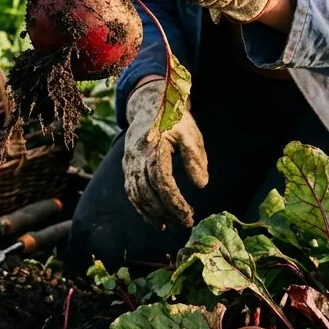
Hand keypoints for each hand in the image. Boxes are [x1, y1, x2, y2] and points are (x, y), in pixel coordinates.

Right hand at [122, 78, 207, 227]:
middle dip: (166, 211)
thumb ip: (195, 158)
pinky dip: (142, 209)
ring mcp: (129, 162)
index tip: (189, 215)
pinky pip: (132, 192)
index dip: (174, 201)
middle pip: (148, 191)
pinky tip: (157, 220)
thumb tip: (201, 186)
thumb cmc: (174, 120)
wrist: (148, 104)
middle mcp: (137, 156)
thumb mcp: (190, 133)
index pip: (162, 181)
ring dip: (154, 213)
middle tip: (186, 222)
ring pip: (137, 194)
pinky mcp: (127, 167)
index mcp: (154, 146)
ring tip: (172, 224)